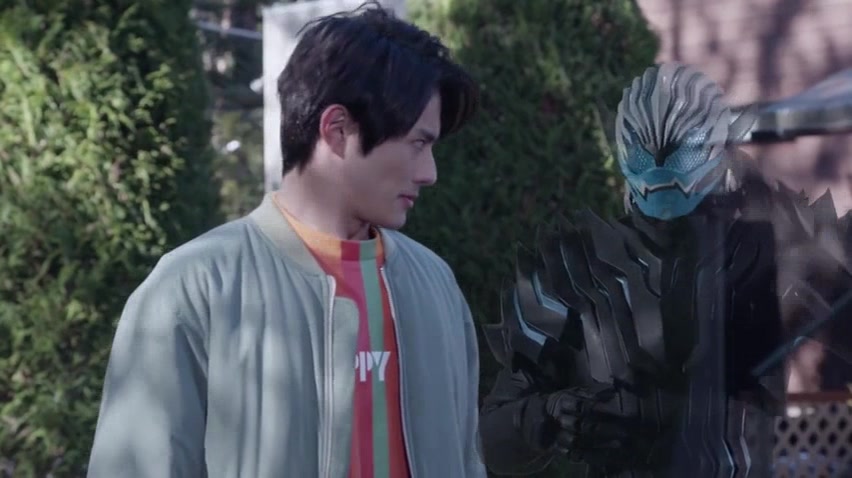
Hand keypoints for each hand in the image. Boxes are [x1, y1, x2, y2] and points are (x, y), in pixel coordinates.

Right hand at [520, 383, 635, 467]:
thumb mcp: (572, 393)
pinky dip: (589, 456)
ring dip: (597, 443)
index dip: (596, 408)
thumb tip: (612, 390)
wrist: (532, 417)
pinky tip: (606, 456)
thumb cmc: (560, 404)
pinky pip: (573, 454)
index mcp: (562, 400)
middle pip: (580, 424)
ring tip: (618, 444)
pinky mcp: (556, 449)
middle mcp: (558, 418)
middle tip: (623, 432)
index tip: (613, 411)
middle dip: (602, 428)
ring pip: (576, 440)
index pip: (580, 405)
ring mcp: (556, 434)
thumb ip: (591, 392)